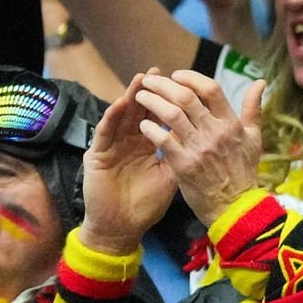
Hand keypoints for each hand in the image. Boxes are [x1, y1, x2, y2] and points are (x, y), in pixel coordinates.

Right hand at [81, 72, 180, 252]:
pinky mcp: (96, 155)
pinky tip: (120, 104)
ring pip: (121, 116)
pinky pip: (104, 133)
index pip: (157, 118)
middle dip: (150, 92)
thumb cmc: (145, 206)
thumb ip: (183, 155)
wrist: (121, 229)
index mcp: (146, 145)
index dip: (168, 101)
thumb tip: (206, 138)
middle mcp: (128, 142)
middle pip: (139, 111)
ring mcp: (112, 147)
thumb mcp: (171, 178)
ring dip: (130, 97)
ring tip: (140, 79)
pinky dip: (111, 118)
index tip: (181, 85)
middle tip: (159, 73)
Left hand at [135, 70, 264, 226]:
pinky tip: (143, 125)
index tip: (176, 75)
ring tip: (140, 97)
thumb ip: (253, 108)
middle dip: (163, 85)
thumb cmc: (243, 172)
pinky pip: (163, 140)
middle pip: (186, 98)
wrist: (235, 208)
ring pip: (171, 115)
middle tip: (149, 82)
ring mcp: (199, 148)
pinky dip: (150, 129)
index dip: (190, 78)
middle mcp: (215, 132)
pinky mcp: (184, 165)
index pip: (210, 89)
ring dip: (152, 102)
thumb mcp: (254, 138)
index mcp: (231, 123)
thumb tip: (260, 82)